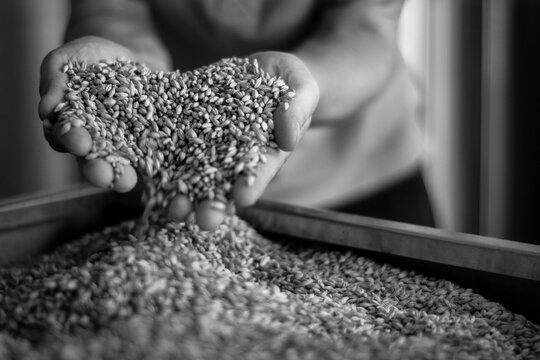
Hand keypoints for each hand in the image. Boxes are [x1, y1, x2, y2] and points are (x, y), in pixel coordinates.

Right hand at [39, 36, 148, 194]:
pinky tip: (163, 161)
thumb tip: (45, 109)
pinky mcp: (152, 140)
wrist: (129, 52)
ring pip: (124, 165)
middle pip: (94, 162)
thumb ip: (54, 81)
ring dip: (125, 176)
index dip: (71, 142)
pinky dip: (158, 158)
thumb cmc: (88, 57)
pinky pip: (154, 152)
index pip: (65, 139)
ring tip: (129, 183)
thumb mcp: (65, 60)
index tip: (79, 142)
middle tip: (103, 174)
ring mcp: (126, 143)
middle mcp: (97, 142)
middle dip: (97, 171)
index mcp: (71, 126)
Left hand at [167, 52, 319, 229]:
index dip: (253, 185)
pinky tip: (149, 175)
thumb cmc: (291, 81)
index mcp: (267, 151)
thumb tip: (289, 138)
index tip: (243, 198)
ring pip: (195, 174)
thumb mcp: (302, 88)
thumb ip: (297, 109)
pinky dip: (162, 162)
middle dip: (214, 204)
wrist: (264, 69)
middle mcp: (236, 155)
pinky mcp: (189, 127)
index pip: (261, 171)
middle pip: (225, 184)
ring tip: (173, 210)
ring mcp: (211, 144)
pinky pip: (173, 145)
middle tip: (204, 221)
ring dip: (185, 194)